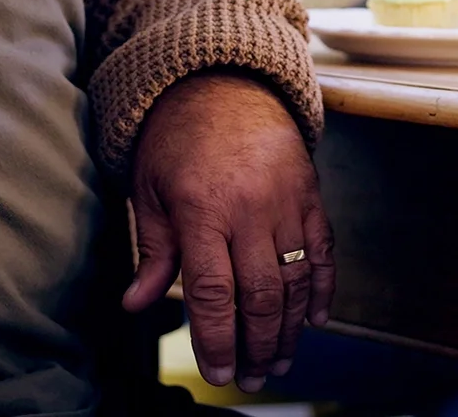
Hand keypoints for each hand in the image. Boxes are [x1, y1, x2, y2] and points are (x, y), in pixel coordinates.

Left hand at [122, 72, 332, 393]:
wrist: (223, 80)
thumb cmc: (177, 138)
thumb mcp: (149, 189)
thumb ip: (153, 251)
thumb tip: (135, 304)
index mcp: (201, 209)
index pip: (214, 293)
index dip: (218, 340)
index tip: (219, 371)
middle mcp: (248, 209)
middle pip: (260, 296)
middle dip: (257, 346)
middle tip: (252, 376)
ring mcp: (285, 201)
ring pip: (294, 281)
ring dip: (289, 330)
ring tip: (279, 361)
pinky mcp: (310, 194)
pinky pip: (322, 251)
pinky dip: (321, 290)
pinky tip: (315, 320)